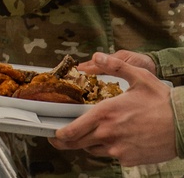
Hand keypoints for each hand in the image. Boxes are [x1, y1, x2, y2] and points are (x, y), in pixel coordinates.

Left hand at [51, 52, 176, 165]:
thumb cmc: (162, 101)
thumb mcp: (139, 76)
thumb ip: (114, 65)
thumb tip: (96, 56)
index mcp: (105, 114)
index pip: (72, 131)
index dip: (59, 135)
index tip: (53, 133)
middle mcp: (108, 134)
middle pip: (76, 144)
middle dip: (65, 142)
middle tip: (60, 139)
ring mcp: (118, 149)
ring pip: (93, 150)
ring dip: (90, 143)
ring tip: (95, 134)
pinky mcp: (129, 160)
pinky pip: (112, 156)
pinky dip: (111, 149)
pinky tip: (119, 139)